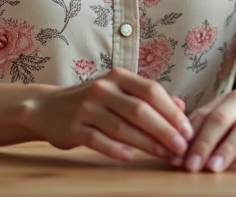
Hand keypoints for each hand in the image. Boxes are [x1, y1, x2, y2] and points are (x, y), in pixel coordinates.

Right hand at [24, 68, 193, 162]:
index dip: (172, 112)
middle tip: (181, 147)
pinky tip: (131, 157)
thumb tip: (181, 107)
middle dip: (164, 130)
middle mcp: (103, 89)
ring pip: (122, 127)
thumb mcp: (120, 93)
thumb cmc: (93, 102)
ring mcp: (86, 108)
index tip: (188, 131)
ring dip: (147, 143)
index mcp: (119, 77)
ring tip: (164, 154)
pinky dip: (116, 149)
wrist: (47, 107)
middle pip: (140, 110)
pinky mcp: (74, 128)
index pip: (152, 91)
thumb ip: (149, 99)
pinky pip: (98, 140)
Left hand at [172, 87, 235, 173]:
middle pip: (221, 120)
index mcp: (229, 98)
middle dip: (203, 144)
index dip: (188, 137)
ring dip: (226, 150)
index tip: (175, 158)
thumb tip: (174, 155)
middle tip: (190, 166)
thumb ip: (205, 133)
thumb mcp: (230, 123)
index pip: (204, 116)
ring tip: (213, 168)